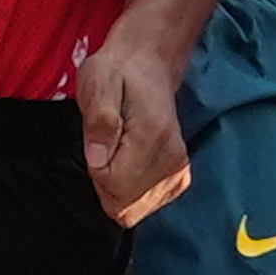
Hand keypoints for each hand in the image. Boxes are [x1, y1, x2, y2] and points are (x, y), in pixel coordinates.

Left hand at [74, 33, 194, 227]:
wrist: (149, 65)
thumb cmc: (118, 72)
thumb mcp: (97, 82)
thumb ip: (99, 120)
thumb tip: (99, 159)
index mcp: (153, 137)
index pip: (112, 184)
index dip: (96, 167)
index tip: (100, 140)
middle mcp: (172, 160)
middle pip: (123, 205)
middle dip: (106, 182)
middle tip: (108, 146)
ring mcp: (179, 172)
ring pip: (133, 210)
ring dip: (118, 187)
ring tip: (119, 151)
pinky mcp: (179, 178)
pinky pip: (146, 206)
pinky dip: (131, 191)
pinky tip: (131, 162)